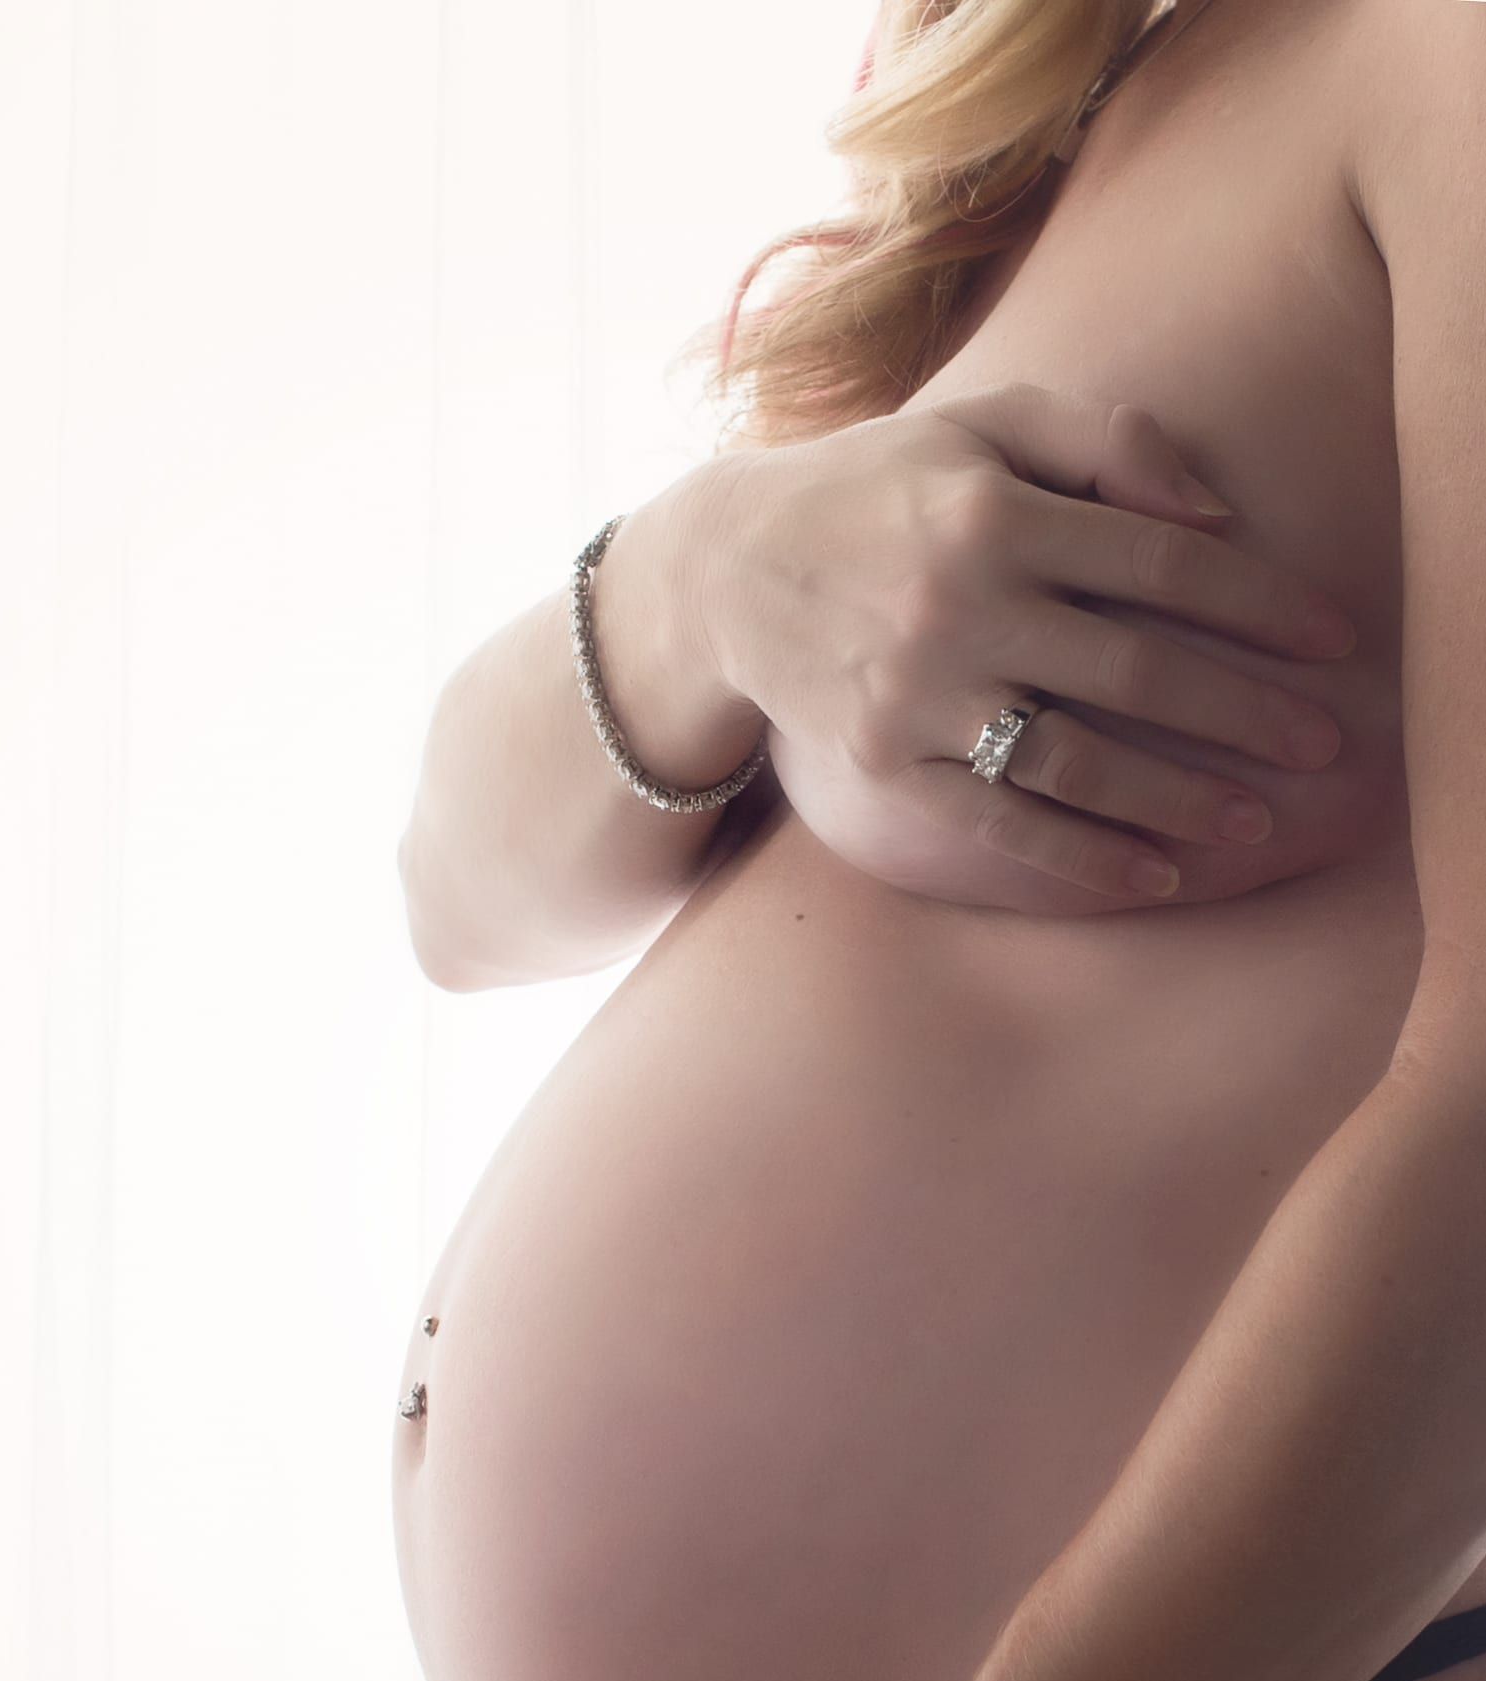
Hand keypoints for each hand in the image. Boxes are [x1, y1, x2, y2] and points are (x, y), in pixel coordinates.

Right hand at [701, 382, 1357, 909]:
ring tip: (1252, 822)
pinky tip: (1154, 877)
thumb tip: (1216, 510)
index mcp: (995, 512)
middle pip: (1138, 670)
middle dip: (1246, 712)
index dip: (1260, 603)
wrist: (725, 572)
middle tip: (1325, 744)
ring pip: (1077, 760)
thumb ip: (1104, 439)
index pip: (1162, 562)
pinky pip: (999, 824)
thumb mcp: (980, 426)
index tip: (1331, 639)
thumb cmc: (877, 490)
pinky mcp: (883, 767)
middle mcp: (959, 605)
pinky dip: (1081, 857)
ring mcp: (918, 696)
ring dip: (1178, 799)